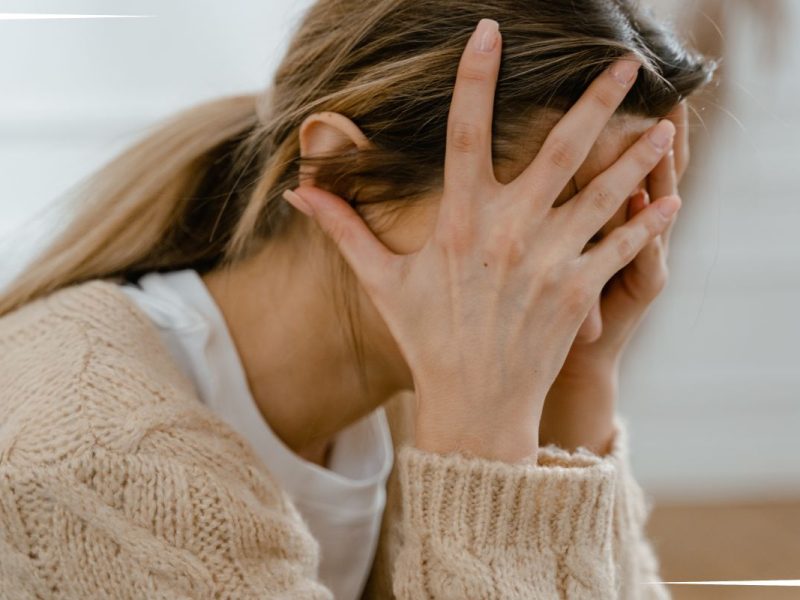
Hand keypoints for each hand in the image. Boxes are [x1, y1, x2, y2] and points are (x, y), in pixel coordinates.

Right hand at [281, 19, 677, 463]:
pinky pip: (623, 247)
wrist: (473, 404)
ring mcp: (550, 262)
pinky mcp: (579, 292)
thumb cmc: (427, 339)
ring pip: (606, 192)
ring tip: (667, 123)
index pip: (466, 132)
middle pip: (560, 148)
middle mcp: (509, 232)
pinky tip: (672, 198)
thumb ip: (344, 228)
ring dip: (639, 154)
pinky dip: (650, 222)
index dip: (476, 77)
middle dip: (595, 100)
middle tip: (624, 59)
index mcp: (459, 222)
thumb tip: (297, 190)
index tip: (490, 32)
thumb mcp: (381, 281)